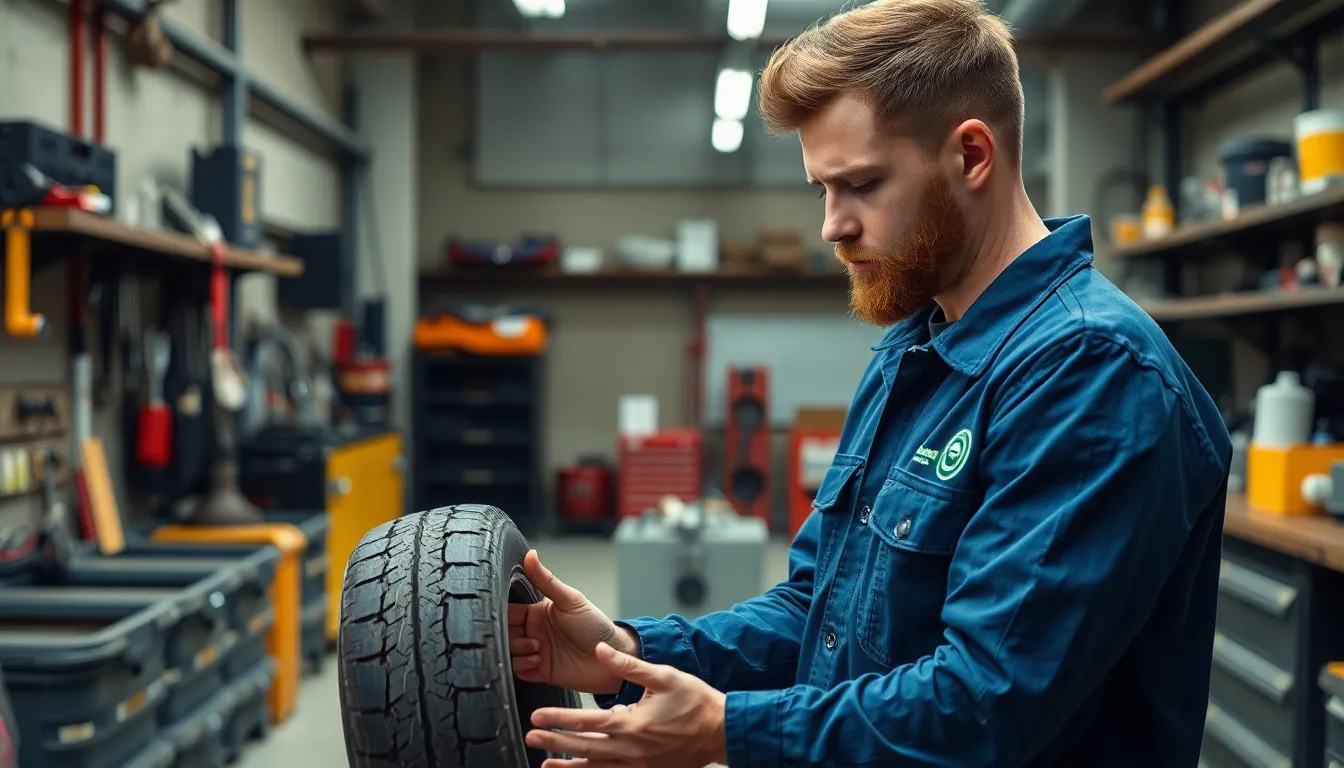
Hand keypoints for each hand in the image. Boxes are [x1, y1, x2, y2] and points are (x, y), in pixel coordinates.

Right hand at [510, 550, 640, 694]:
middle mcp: (533, 631)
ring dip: (518, 649)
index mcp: (537, 612)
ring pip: (509, 650)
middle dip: (509, 634)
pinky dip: (522, 664)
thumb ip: (546, 580)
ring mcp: (535, 651)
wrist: (611, 657)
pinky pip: (517, 668)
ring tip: (538, 648)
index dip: (501, 613)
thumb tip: (531, 554)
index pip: (508, 611)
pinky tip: (539, 660)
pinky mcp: (538, 670)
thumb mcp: (570, 600)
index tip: (501, 614)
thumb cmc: (595, 625)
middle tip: (527, 634)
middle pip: (504, 632)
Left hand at [525, 642, 727, 767]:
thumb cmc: (695, 702)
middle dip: (554, 742)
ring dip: (569, 766)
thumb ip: (627, 666)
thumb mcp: (663, 676)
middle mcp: (631, 749)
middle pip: (583, 747)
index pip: (585, 722)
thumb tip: (600, 649)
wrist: (721, 730)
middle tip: (530, 737)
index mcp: (633, 723)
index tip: (537, 716)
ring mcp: (638, 765)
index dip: (558, 719)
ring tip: (545, 763)